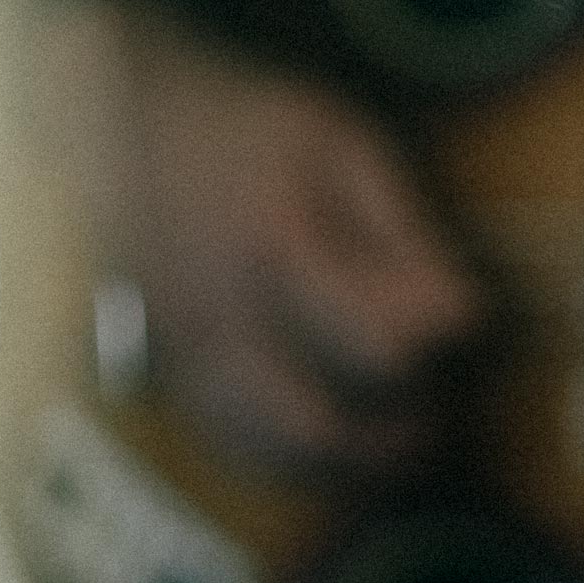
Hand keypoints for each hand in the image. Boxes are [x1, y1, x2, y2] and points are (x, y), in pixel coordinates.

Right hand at [53, 0, 482, 489]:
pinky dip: (298, 464)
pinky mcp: (166, 374)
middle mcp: (218, 314)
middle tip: (437, 408)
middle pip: (320, 426)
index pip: (378, 347)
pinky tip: (337, 440)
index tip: (459, 324)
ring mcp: (182, 354)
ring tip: (397, 434)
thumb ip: (406, 235)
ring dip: (350, 463)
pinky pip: (235, 451)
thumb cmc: (252, 128)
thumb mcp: (345, 146)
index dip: (433, 350)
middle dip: (393, 433)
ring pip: (273, 454)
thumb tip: (464, 319)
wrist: (119, 118)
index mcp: (273, 246)